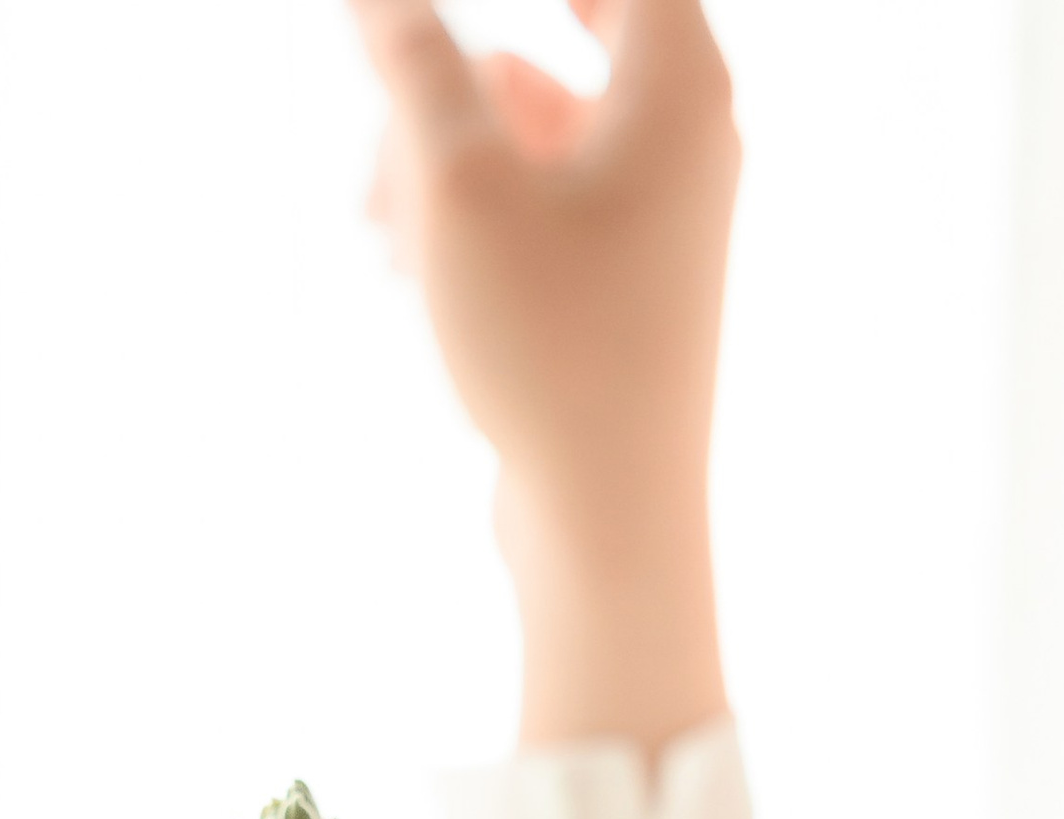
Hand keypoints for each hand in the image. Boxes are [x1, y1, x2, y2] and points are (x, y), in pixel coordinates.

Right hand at [348, 0, 737, 750]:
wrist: (610, 522)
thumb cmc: (552, 346)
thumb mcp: (458, 182)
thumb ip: (413, 60)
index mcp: (680, 85)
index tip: (437, 18)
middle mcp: (690, 141)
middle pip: (550, 52)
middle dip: (450, 83)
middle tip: (383, 125)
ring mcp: (660, 222)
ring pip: (530, 139)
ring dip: (441, 159)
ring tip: (374, 222)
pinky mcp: (626, 291)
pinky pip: (539, 211)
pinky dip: (472, 217)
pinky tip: (402, 264)